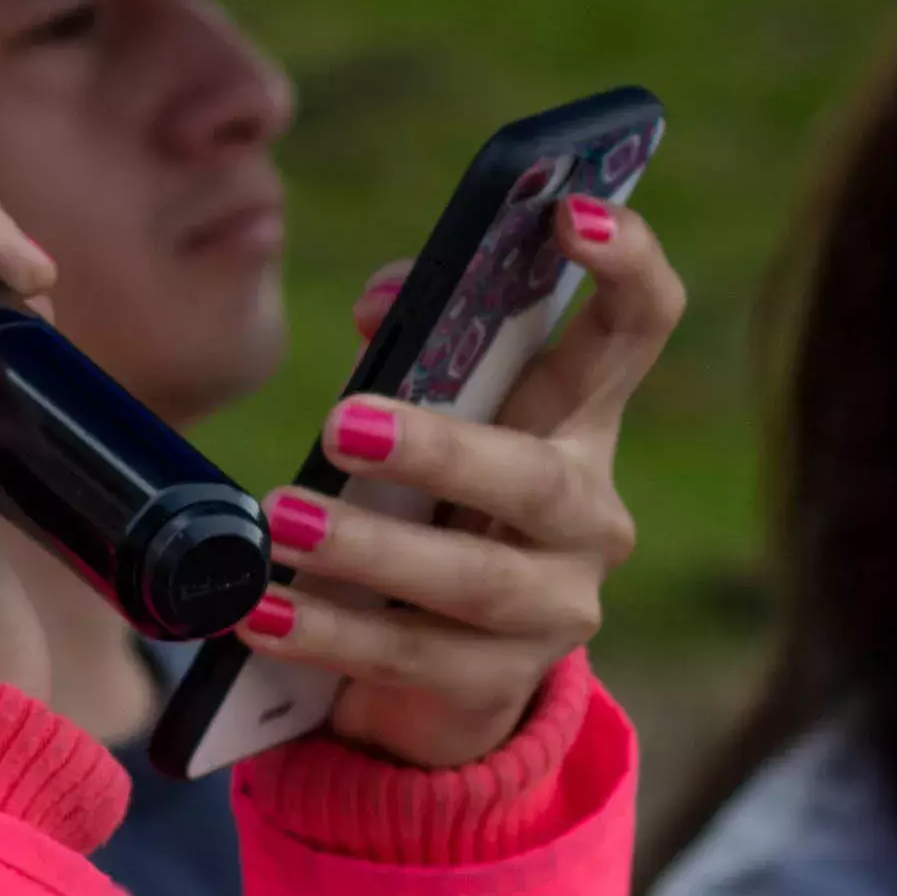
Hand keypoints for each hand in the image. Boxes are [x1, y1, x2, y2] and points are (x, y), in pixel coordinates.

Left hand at [240, 199, 684, 769]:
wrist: (439, 670)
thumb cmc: (425, 503)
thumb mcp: (424, 418)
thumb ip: (410, 348)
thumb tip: (384, 303)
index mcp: (577, 419)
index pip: (639, 327)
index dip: (627, 264)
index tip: (574, 211)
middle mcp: (588, 513)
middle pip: (538, 476)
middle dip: (440, 447)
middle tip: (339, 420)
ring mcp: (555, 606)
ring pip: (470, 579)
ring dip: (367, 549)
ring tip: (280, 522)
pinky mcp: (499, 683)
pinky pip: (410, 655)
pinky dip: (325, 631)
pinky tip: (257, 612)